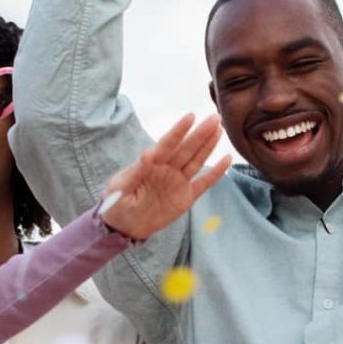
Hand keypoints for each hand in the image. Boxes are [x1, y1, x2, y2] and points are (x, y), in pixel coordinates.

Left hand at [99, 113, 229, 240]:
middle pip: (187, 148)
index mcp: (151, 163)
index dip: (179, 131)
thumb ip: (135, 171)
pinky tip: (226, 160)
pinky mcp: (186, 197)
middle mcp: (167, 169)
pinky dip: (216, 172)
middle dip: (200, 133)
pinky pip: (204, 183)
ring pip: (197, 160)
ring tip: (219, 130)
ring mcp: (178, 182)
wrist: (124, 227)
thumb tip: (147, 153)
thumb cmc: (116, 204)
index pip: (167, 143)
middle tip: (215, 117)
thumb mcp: (120, 188)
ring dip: (208, 146)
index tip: (190, 116)